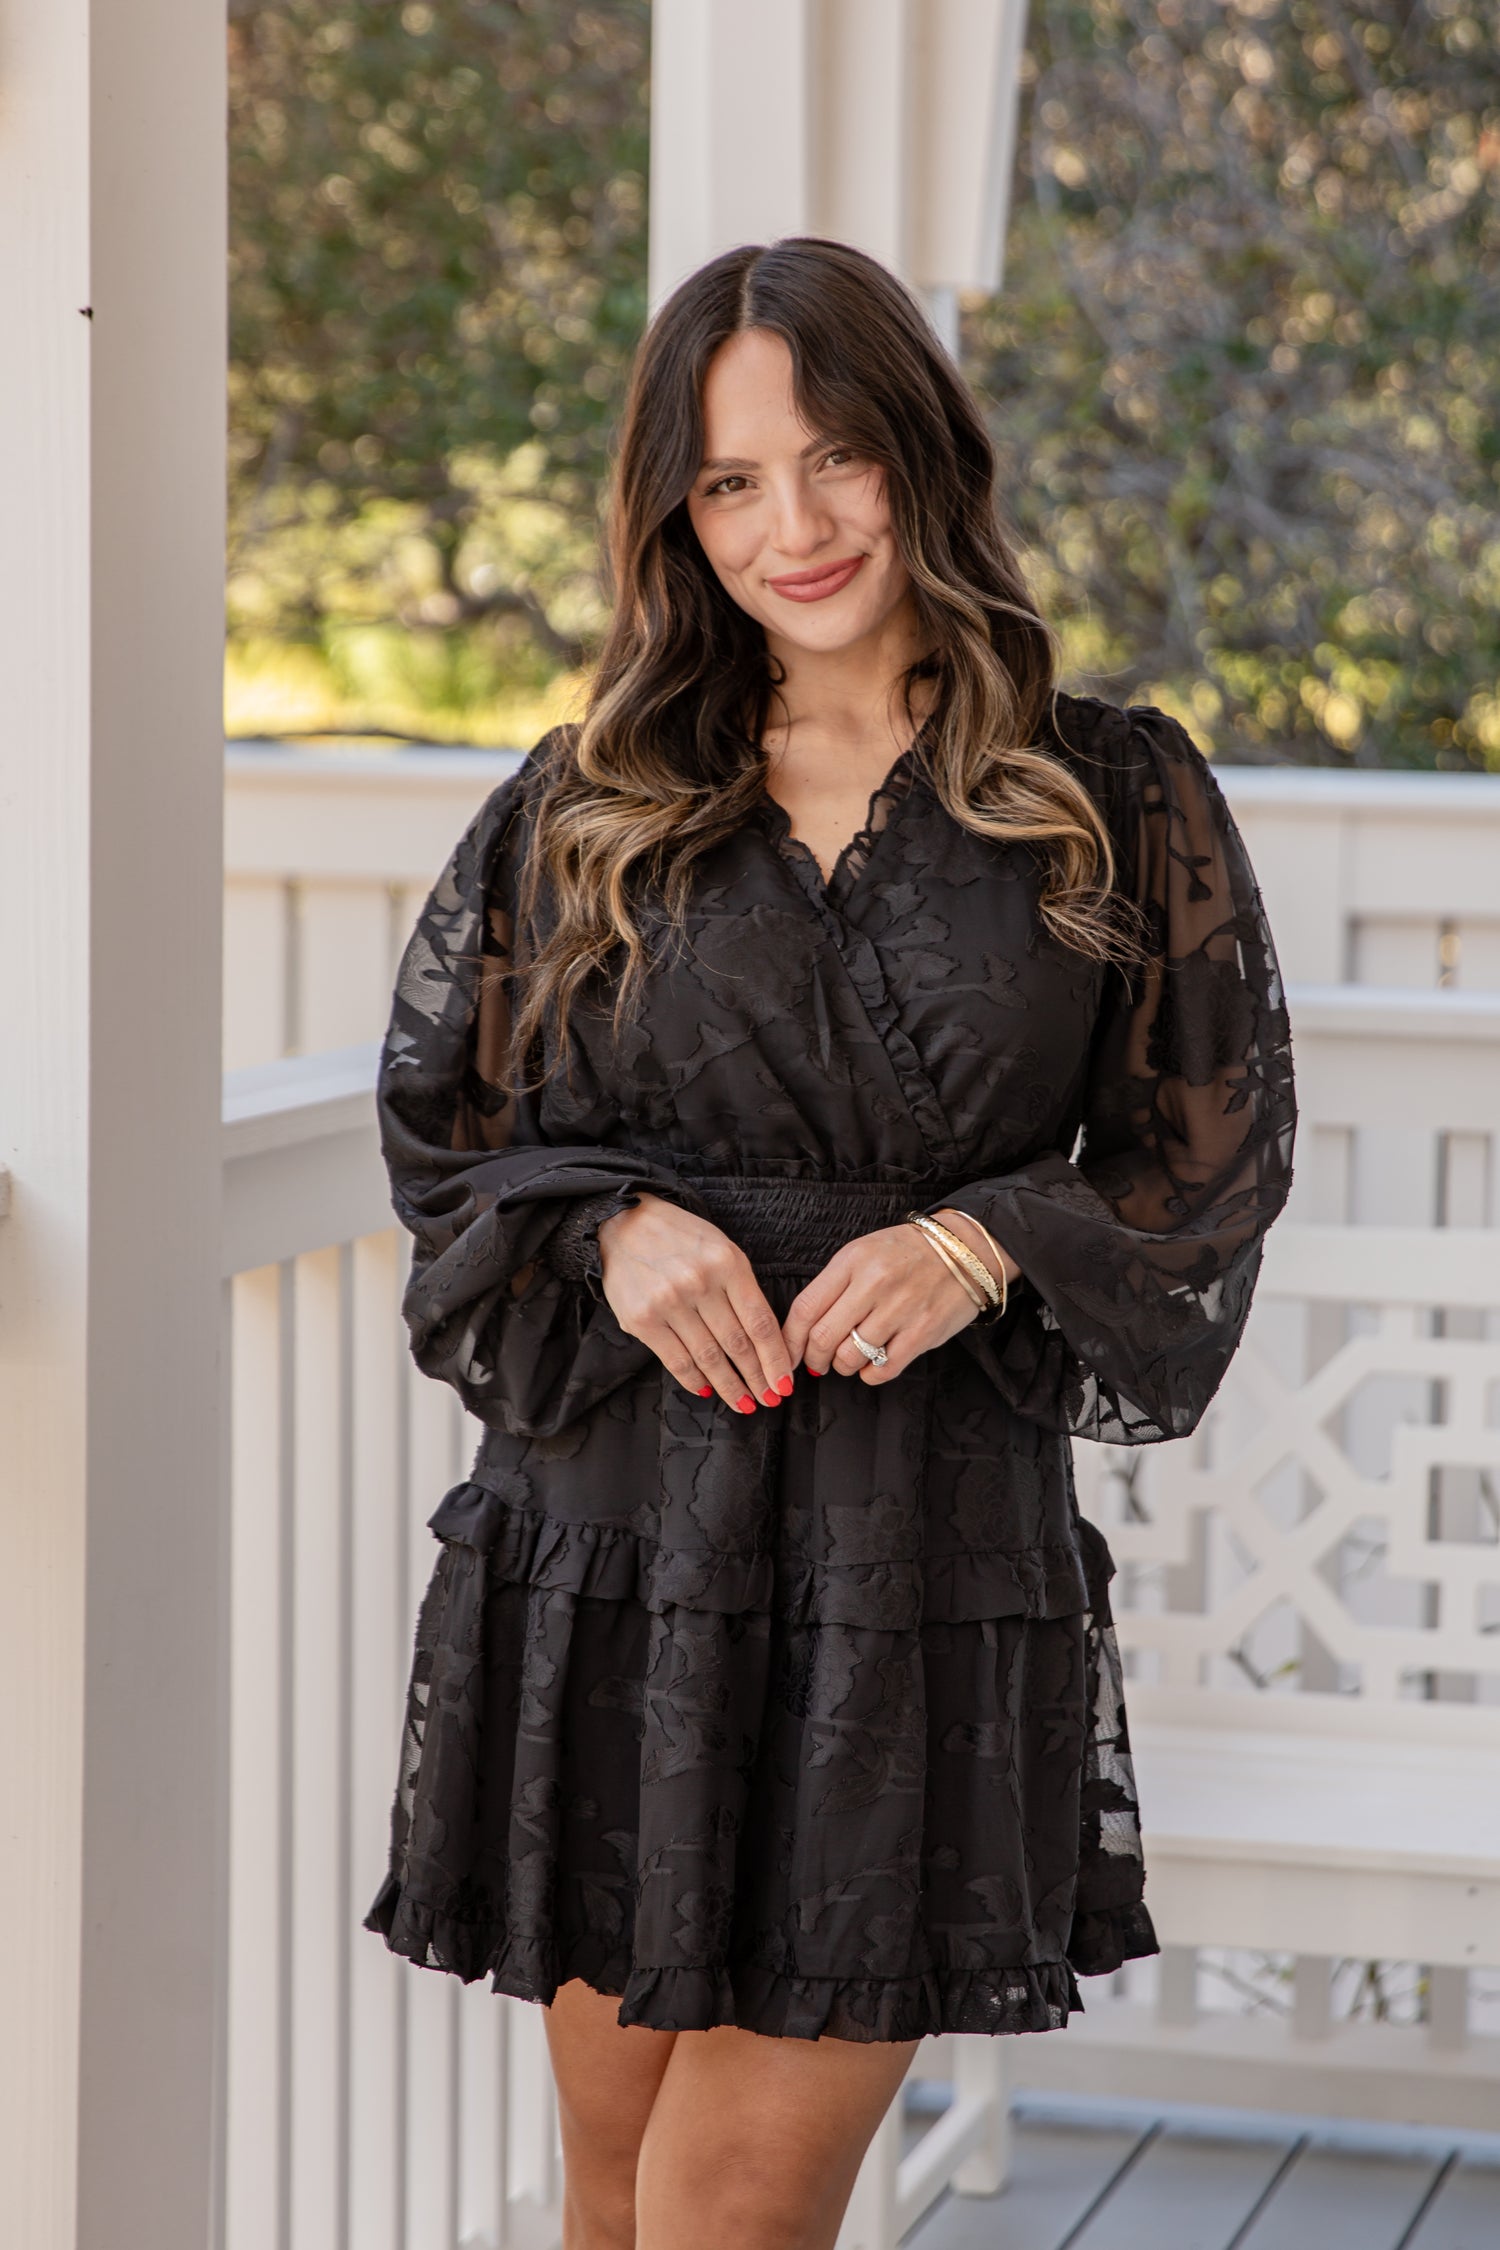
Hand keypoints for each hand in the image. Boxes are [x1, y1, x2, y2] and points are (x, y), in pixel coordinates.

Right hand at [597, 1192, 793, 1412]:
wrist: (623, 1224)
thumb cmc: (679, 1238)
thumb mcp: (721, 1248)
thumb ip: (741, 1288)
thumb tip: (764, 1339)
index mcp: (728, 1263)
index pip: (760, 1322)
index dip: (775, 1358)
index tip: (784, 1382)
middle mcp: (700, 1283)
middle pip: (738, 1344)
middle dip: (758, 1378)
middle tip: (770, 1399)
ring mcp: (669, 1302)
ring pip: (709, 1357)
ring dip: (730, 1386)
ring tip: (744, 1402)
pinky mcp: (642, 1319)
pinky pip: (676, 1360)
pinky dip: (694, 1380)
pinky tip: (708, 1389)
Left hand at [781, 1222, 984, 1385]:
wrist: (964, 1251)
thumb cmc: (907, 1254)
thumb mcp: (863, 1253)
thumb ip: (833, 1287)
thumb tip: (803, 1332)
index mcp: (852, 1261)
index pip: (805, 1308)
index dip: (790, 1340)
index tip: (788, 1354)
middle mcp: (874, 1284)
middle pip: (823, 1338)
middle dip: (814, 1359)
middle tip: (818, 1362)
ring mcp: (900, 1309)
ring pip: (850, 1358)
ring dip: (843, 1366)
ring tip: (849, 1359)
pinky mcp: (923, 1332)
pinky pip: (882, 1370)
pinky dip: (870, 1375)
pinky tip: (873, 1364)